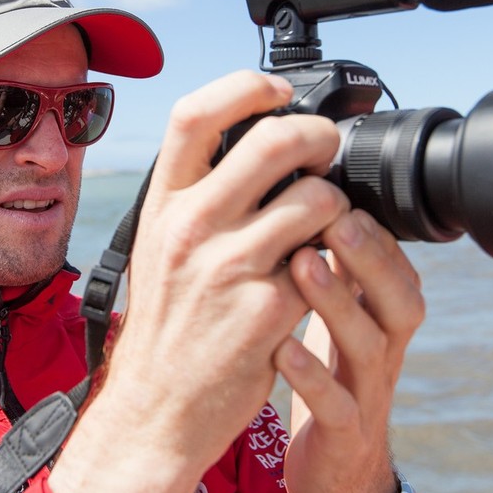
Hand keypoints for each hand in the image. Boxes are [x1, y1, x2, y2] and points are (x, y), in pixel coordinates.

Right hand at [50, 71, 349, 492]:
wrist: (157, 406)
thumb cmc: (165, 322)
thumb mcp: (158, 245)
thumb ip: (197, 196)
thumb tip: (254, 144)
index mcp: (162, 205)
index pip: (195, 114)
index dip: (244, 87)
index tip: (277, 90)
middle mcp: (191, 227)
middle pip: (274, 141)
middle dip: (318, 136)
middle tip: (328, 149)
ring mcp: (230, 267)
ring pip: (317, 200)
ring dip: (336, 205)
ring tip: (325, 226)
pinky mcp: (269, 310)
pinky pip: (326, 262)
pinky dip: (333, 261)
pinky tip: (318, 277)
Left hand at [277, 210, 424, 492]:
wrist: (336, 471)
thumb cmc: (331, 377)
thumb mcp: (339, 319)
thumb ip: (338, 269)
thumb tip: (314, 199)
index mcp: (383, 318)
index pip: (395, 266)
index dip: (373, 231)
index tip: (337, 191)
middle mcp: (384, 350)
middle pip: (399, 298)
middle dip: (370, 257)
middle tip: (335, 218)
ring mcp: (369, 393)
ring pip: (370, 345)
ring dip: (339, 303)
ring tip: (303, 265)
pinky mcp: (344, 434)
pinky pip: (336, 405)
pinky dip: (312, 376)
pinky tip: (283, 348)